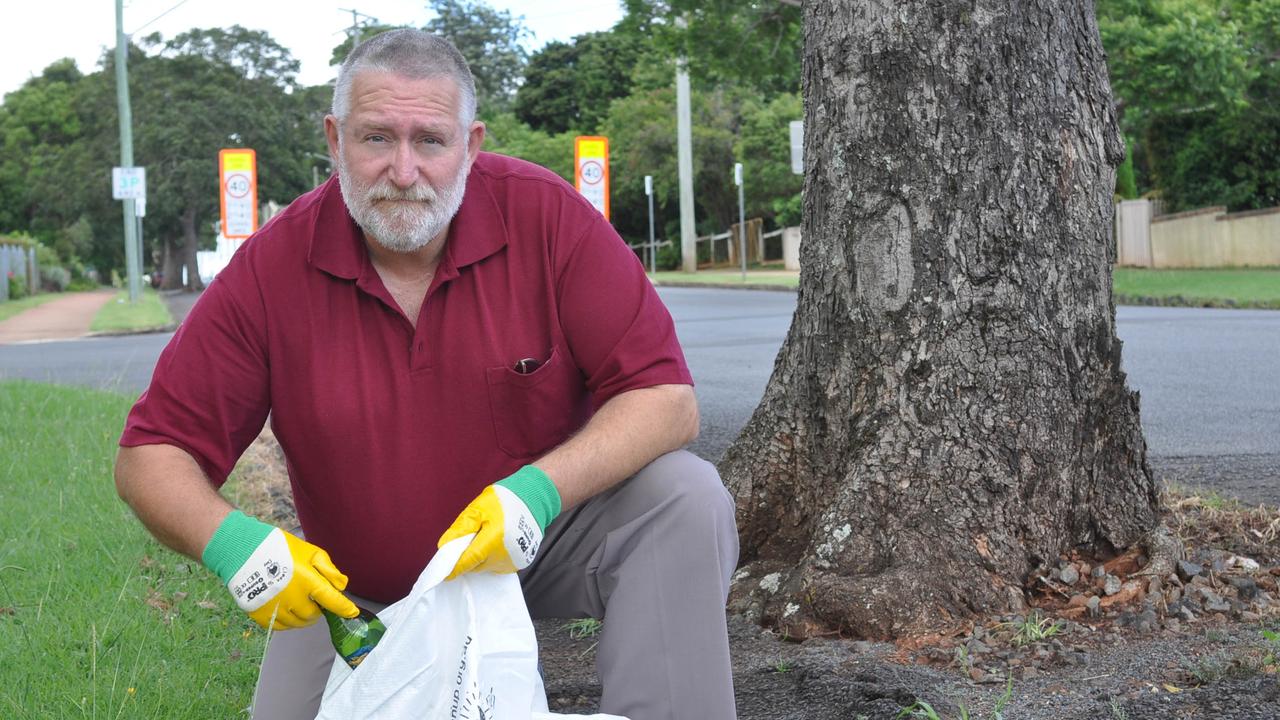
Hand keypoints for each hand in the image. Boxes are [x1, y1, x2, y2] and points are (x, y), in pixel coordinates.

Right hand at [202, 510, 358, 628]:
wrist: (243, 550)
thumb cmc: (280, 549)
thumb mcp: (309, 552)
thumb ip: (328, 569)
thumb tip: (341, 586)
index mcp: (307, 580)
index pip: (332, 601)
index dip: (344, 609)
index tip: (352, 613)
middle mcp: (293, 598)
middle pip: (314, 615)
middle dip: (318, 609)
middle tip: (314, 599)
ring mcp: (275, 608)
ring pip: (298, 624)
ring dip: (303, 617)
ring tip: (301, 604)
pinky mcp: (259, 615)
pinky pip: (280, 627)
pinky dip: (287, 622)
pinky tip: (286, 609)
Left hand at [438, 466, 560, 580]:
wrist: (534, 500)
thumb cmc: (505, 502)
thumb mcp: (478, 509)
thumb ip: (462, 528)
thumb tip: (445, 546)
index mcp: (493, 541)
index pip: (468, 561)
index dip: (453, 568)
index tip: (443, 574)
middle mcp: (503, 556)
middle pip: (475, 566)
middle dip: (468, 557)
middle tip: (467, 540)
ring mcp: (512, 562)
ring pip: (486, 567)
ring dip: (480, 558)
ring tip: (484, 538)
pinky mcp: (519, 563)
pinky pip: (497, 566)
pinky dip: (491, 558)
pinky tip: (495, 543)